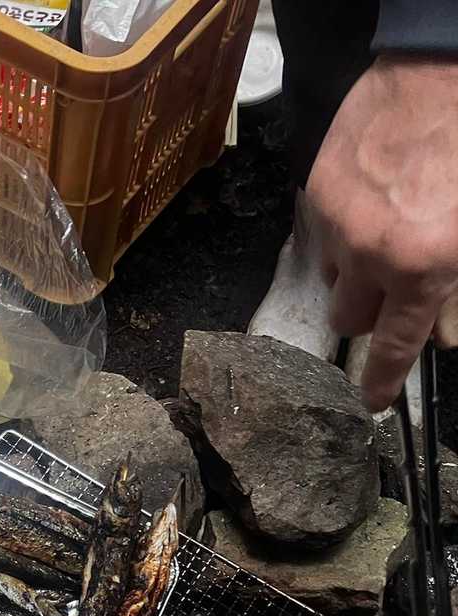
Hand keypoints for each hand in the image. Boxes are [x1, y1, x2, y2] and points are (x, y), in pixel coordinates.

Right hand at [306, 56, 457, 411]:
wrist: (441, 68)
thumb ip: (457, 290)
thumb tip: (443, 332)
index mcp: (421, 267)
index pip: (394, 347)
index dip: (381, 381)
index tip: (372, 400)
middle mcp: (371, 252)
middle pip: (348, 319)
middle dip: (367, 311)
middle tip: (389, 287)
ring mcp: (339, 222)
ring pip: (331, 275)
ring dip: (353, 267)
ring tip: (382, 230)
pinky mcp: (319, 190)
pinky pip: (323, 232)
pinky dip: (344, 228)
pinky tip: (370, 200)